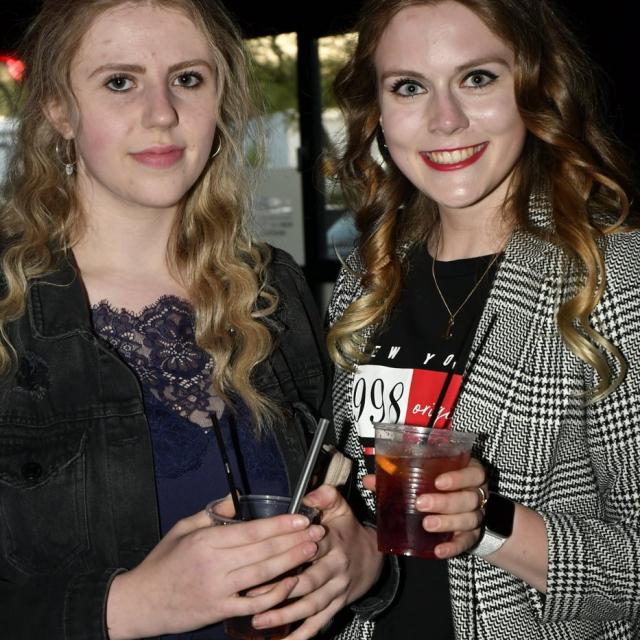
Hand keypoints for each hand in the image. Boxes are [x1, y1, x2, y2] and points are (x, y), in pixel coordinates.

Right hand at [106, 502, 323, 638]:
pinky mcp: (219, 611)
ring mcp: (218, 590)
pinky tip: (290, 582)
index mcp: (206, 541)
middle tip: (316, 531)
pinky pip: (254, 603)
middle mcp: (214, 564)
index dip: (280, 524)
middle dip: (294, 540)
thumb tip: (235, 498)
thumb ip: (212, 513)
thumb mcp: (183, 528)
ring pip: (263, 575)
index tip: (300, 517)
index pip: (252, 530)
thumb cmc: (162, 562)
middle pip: (263, 551)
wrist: (140, 602)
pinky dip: (274, 593)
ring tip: (311, 550)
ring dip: (291, 562)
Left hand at [249, 485, 383, 638]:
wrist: (374, 556)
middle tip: (251, 595)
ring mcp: (337, 590)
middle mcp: (336, 568)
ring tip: (259, 620)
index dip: (290, 555)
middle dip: (281, 590)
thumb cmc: (347, 529)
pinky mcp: (337, 605)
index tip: (264, 561)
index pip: (311, 549)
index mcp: (334, 543)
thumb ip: (326, 496)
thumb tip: (309, 495)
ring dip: (285, 615)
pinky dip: (302, 635)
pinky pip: (320, 623)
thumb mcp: (340, 507)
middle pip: (309, 582)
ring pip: (311, 606)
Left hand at [362, 458, 486, 558]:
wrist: (458, 509)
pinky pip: (465, 543)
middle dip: (445, 502)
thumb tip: (369, 480)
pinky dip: (452, 547)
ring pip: (469, 520)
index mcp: (468, 474)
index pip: (472, 473)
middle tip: (421, 504)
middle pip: (469, 498)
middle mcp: (476, 494)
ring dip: (447, 523)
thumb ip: (398, 477)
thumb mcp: (424, 477)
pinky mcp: (472, 536)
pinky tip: (438, 550)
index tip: (438, 482)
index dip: (458, 477)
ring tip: (427, 525)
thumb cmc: (437, 487)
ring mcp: (476, 516)